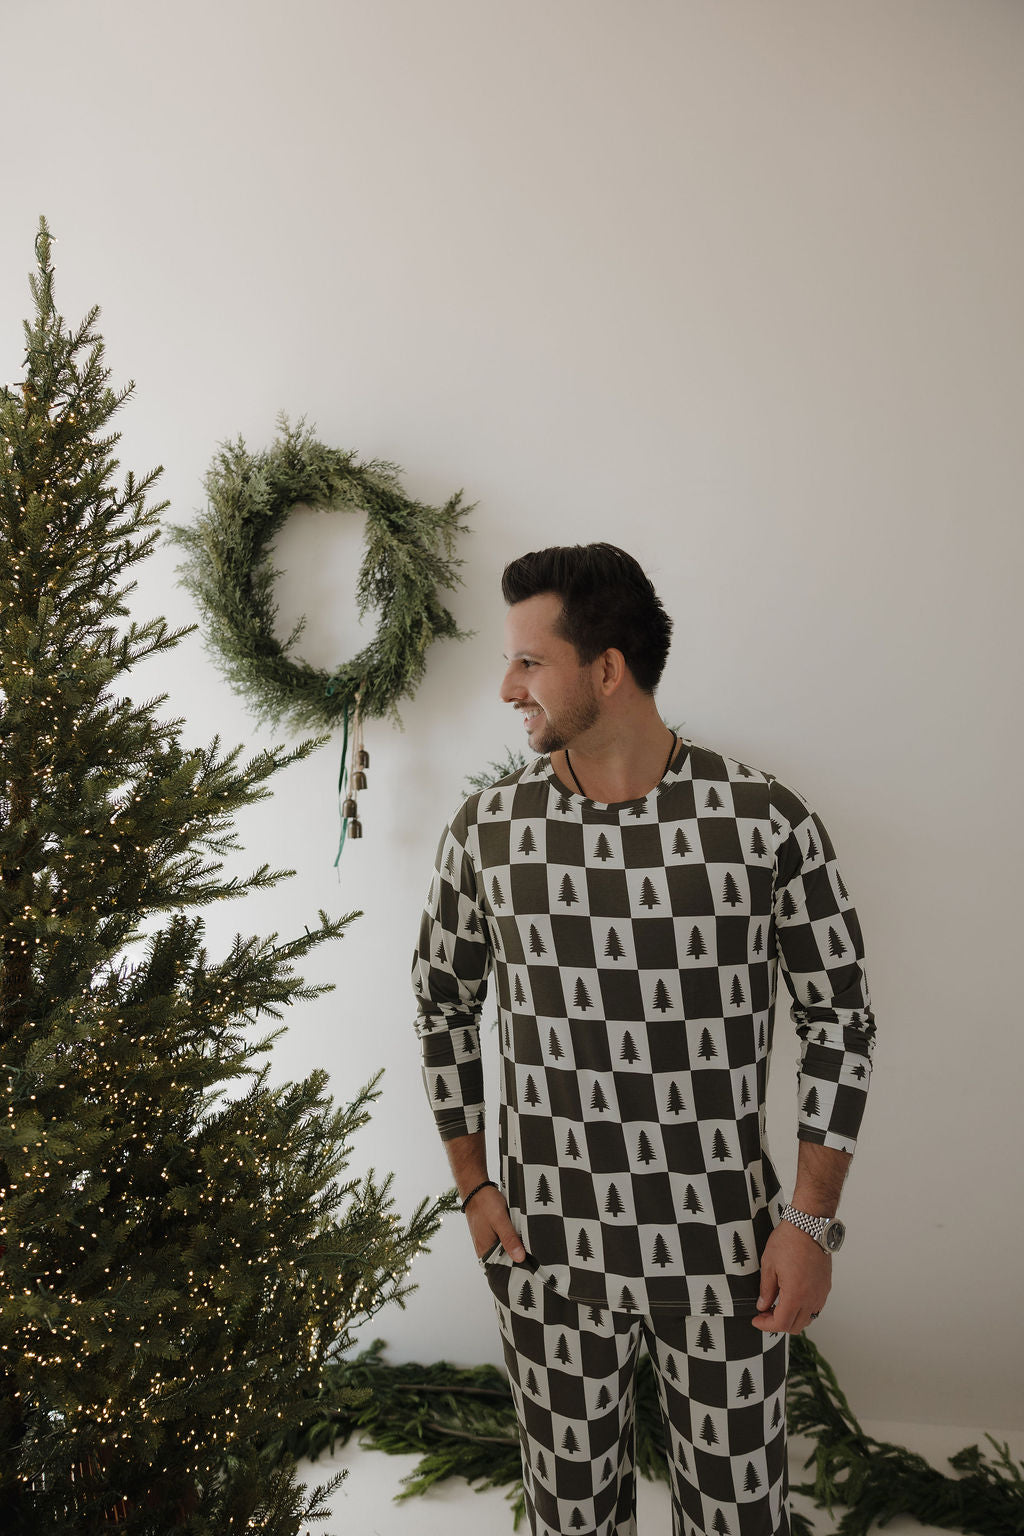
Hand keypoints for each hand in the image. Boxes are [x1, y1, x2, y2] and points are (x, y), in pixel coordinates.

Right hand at [465, 1185, 525, 1262]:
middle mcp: (485, 1249)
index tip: (530, 1267)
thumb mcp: (500, 1220)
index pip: (501, 1269)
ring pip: (505, 1250)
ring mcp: (487, 1241)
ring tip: (528, 1244)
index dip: (516, 1269)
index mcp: (485, 1250)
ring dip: (515, 1247)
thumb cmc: (485, 1203)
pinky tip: (519, 1235)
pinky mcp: (491, 1234)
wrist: (476, 1189)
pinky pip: (503, 1241)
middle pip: (504, 1260)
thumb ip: (509, 1239)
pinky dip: (511, 1239)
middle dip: (517, 1258)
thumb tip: (519, 1258)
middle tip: (533, 1254)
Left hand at [752, 1219, 830, 1334]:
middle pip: (795, 1326)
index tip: (757, 1319)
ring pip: (808, 1319)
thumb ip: (766, 1289)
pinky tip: (793, 1298)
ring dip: (792, 1318)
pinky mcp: (826, 1286)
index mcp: (796, 1295)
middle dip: (778, 1324)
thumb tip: (763, 1305)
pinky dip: (804, 1310)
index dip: (766, 1325)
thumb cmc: (789, 1240)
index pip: (781, 1323)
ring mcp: (821, 1293)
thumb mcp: (769, 1264)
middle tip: (765, 1313)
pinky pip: (816, 1308)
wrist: (809, 1225)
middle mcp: (811, 1298)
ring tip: (778, 1306)